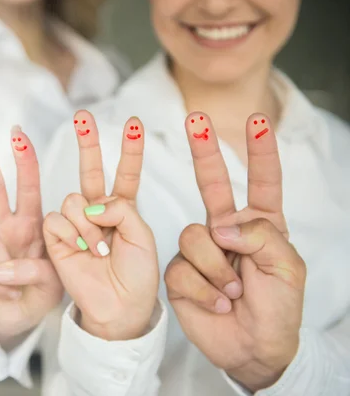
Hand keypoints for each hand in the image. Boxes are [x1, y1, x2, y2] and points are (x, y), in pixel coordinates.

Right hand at [0, 120, 62, 349]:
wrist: (29, 318)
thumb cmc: (50, 290)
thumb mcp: (60, 275)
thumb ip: (37, 266)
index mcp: (35, 221)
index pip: (28, 184)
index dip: (23, 158)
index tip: (17, 131)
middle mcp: (8, 227)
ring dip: (8, 265)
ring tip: (21, 285)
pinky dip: (1, 287)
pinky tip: (9, 294)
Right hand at [43, 111, 158, 340]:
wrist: (120, 306)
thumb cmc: (137, 274)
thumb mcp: (142, 235)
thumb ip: (120, 208)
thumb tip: (91, 204)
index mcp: (122, 210)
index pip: (125, 174)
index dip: (129, 150)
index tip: (135, 123)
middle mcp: (97, 213)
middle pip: (89, 171)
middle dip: (87, 142)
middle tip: (83, 115)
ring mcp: (76, 224)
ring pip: (72, 199)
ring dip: (88, 223)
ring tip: (99, 247)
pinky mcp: (57, 238)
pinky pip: (57, 219)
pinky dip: (71, 232)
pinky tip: (82, 248)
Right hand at [165, 113, 305, 390]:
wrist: (252, 348)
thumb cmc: (278, 308)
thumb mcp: (287, 268)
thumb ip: (260, 235)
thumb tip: (220, 224)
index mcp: (261, 225)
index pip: (262, 182)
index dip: (260, 151)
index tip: (258, 120)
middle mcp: (228, 231)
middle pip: (213, 184)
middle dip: (205, 151)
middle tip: (196, 119)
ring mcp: (202, 250)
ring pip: (194, 236)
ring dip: (216, 268)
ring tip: (233, 292)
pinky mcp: (181, 272)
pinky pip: (182, 268)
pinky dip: (203, 288)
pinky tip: (217, 302)